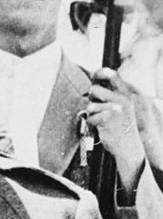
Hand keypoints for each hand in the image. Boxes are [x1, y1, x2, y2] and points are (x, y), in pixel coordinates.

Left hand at [87, 68, 144, 196]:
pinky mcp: (106, 120)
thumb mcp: (122, 106)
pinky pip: (90, 118)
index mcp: (126, 93)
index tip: (95, 75)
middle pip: (94, 89)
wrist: (129, 146)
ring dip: (91, 113)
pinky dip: (92, 124)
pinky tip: (101, 127)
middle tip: (97, 107)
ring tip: (100, 119)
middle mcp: (121, 98)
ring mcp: (115, 109)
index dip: (99, 72)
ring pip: (90, 105)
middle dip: (91, 99)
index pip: (112, 75)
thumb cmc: (122, 126)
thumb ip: (110, 94)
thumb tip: (93, 84)